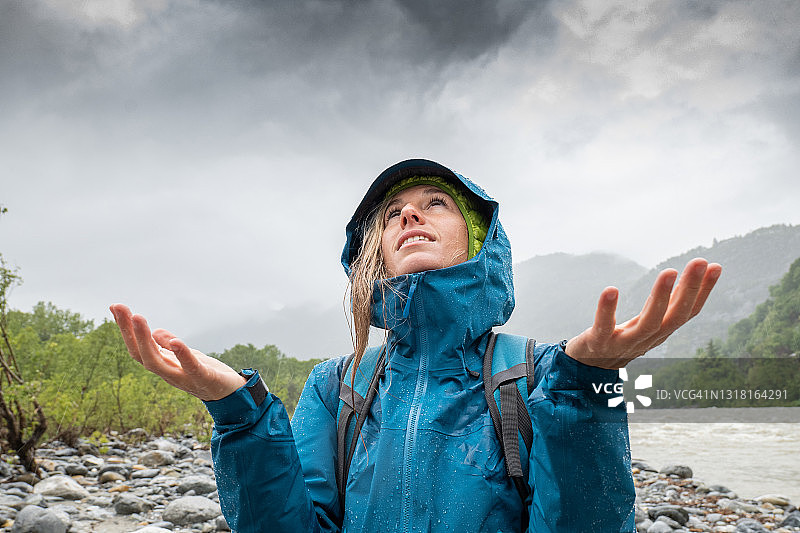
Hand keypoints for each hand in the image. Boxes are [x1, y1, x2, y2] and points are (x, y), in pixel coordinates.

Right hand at [109, 304, 245, 400]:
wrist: (232, 395)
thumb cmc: (206, 374)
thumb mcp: (186, 356)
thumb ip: (169, 346)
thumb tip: (155, 332)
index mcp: (164, 365)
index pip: (138, 348)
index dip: (125, 329)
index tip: (115, 307)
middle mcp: (168, 373)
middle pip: (141, 354)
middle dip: (129, 331)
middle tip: (121, 308)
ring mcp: (184, 378)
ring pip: (157, 362)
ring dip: (145, 340)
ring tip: (138, 318)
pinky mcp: (204, 379)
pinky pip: (191, 368)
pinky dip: (182, 355)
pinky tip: (176, 341)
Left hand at [564, 258, 721, 368]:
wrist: (590, 367)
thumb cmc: (623, 337)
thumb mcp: (648, 320)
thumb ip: (665, 302)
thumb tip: (686, 274)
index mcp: (661, 331)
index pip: (687, 312)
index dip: (703, 292)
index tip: (716, 266)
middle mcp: (648, 338)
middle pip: (674, 316)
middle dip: (689, 289)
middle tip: (699, 261)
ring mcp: (624, 343)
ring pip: (649, 323)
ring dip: (660, 297)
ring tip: (669, 271)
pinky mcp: (599, 343)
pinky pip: (604, 327)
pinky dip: (607, 310)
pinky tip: (611, 290)